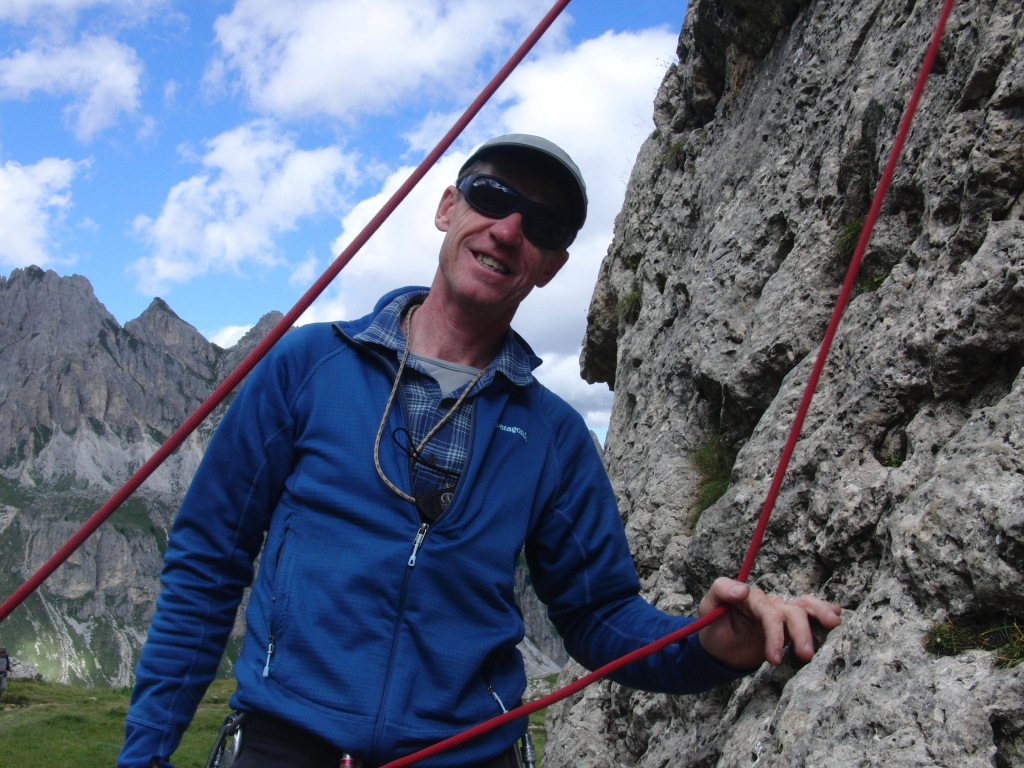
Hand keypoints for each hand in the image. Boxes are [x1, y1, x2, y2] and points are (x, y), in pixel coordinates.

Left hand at [697, 577, 841, 669]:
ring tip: (831, 628)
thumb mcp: (708, 606)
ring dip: (817, 619)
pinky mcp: (788, 627)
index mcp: (749, 597)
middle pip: (790, 611)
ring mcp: (780, 613)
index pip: (766, 610)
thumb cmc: (713, 625)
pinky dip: (822, 612)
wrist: (718, 648)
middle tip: (806, 656)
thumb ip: (721, 591)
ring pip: (804, 609)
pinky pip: (808, 615)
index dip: (773, 630)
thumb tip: (743, 590)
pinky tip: (835, 615)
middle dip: (799, 632)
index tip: (775, 656)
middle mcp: (768, 602)